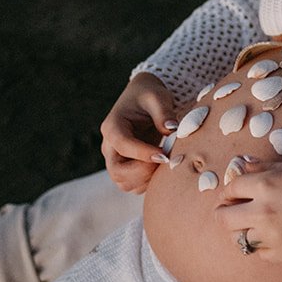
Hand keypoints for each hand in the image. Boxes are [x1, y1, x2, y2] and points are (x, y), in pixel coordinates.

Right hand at [100, 74, 176, 192]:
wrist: (144, 100)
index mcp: (113, 126)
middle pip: (116, 171)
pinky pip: (133, 185)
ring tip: (166, 163)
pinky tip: (163, 168)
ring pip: (123, 182)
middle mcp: (110, 146)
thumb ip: (163, 113)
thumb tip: (171, 130)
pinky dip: (147, 182)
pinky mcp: (126, 168)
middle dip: (142, 172)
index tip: (164, 156)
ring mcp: (116, 159)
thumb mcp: (157, 97)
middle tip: (165, 162)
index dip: (142, 153)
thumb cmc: (150, 96)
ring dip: (145, 179)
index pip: (122, 145)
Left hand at [216, 158, 281, 260]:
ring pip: (238, 239)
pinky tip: (273, 236)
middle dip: (226, 212)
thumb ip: (266, 169)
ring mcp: (273, 236)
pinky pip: (259, 254)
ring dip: (241, 230)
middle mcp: (263, 211)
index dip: (232, 189)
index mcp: (266, 184)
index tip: (238, 191)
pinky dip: (261, 246)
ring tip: (254, 224)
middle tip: (236, 209)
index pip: (230, 188)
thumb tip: (244, 167)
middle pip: (223, 218)